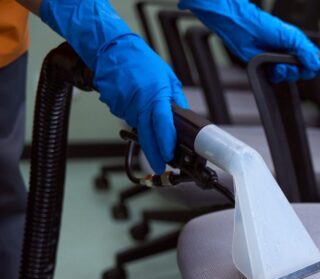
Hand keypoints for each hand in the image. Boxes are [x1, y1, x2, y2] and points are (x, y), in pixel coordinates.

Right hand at [39, 0, 186, 173]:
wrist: (112, 48)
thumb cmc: (142, 61)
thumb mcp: (168, 78)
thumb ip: (176, 101)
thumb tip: (184, 120)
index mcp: (156, 95)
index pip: (163, 124)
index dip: (165, 142)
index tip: (169, 155)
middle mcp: (139, 102)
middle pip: (147, 135)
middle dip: (154, 152)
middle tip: (160, 165)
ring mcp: (123, 104)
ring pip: (136, 126)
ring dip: (143, 127)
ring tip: (144, 110)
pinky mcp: (112, 104)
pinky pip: (125, 116)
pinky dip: (131, 115)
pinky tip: (133, 102)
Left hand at [179, 0, 319, 85]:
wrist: (243, 30)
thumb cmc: (265, 26)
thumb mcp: (291, 36)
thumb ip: (306, 50)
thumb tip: (316, 64)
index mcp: (298, 46)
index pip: (316, 60)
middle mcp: (290, 55)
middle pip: (305, 72)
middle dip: (301, 71)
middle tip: (295, 65)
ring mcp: (280, 62)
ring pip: (291, 77)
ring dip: (286, 73)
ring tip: (279, 64)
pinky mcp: (268, 69)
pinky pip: (278, 79)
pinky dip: (276, 75)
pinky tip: (271, 68)